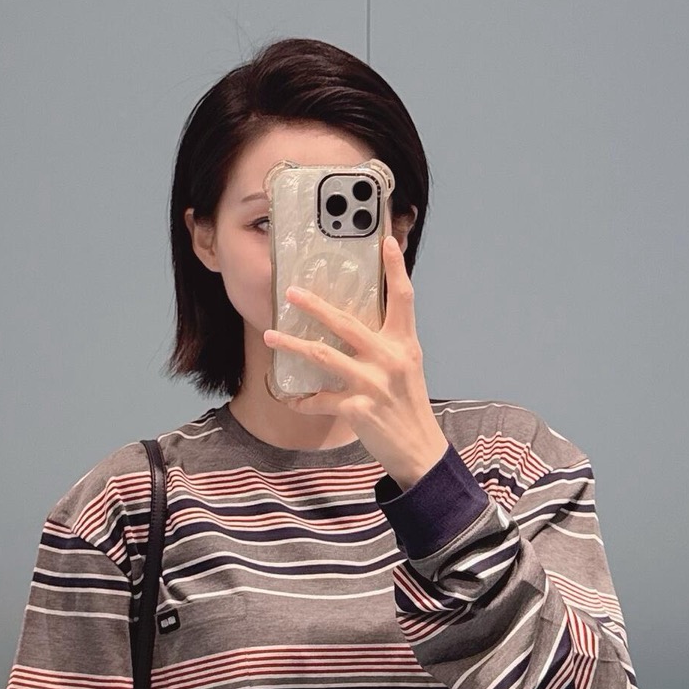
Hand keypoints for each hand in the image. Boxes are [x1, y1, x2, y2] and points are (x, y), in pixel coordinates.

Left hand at [262, 234, 449, 489]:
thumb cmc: (408, 404)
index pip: (403, 297)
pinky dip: (303, 400)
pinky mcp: (357, 408)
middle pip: (346, 322)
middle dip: (314, 305)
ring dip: (292, 345)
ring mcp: (373, 383)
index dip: (396, 268)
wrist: (419, 448)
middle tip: (291, 291)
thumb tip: (353, 322)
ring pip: (323, 356)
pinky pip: (320, 399)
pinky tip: (291, 398)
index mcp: (405, 343)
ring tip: (269, 335)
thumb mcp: (406, 366)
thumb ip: (386, 343)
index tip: (386, 240)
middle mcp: (390, 358)